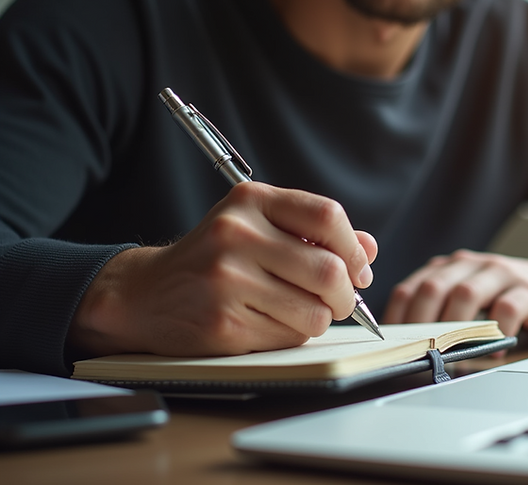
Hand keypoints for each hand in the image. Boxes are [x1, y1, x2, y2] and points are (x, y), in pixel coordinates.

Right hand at [68, 182, 376, 356]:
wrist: (146, 293)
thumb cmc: (214, 258)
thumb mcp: (259, 227)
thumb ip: (314, 233)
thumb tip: (369, 249)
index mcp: (251, 201)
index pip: (327, 217)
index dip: (354, 249)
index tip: (359, 269)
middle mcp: (237, 235)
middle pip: (329, 270)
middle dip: (345, 295)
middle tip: (339, 301)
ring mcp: (227, 280)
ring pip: (314, 312)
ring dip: (319, 319)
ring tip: (298, 312)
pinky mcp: (223, 322)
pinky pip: (288, 337)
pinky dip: (291, 336)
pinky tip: (268, 323)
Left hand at [383, 250, 527, 340]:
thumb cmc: (511, 298)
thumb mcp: (472, 298)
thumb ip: (443, 311)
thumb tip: (408, 348)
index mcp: (451, 267)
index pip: (411, 288)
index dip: (396, 318)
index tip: (390, 346)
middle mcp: (473, 265)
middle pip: (434, 287)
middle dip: (419, 323)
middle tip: (416, 352)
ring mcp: (502, 274)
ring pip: (466, 293)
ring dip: (453, 327)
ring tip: (449, 353)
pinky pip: (507, 309)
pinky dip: (496, 332)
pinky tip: (494, 350)